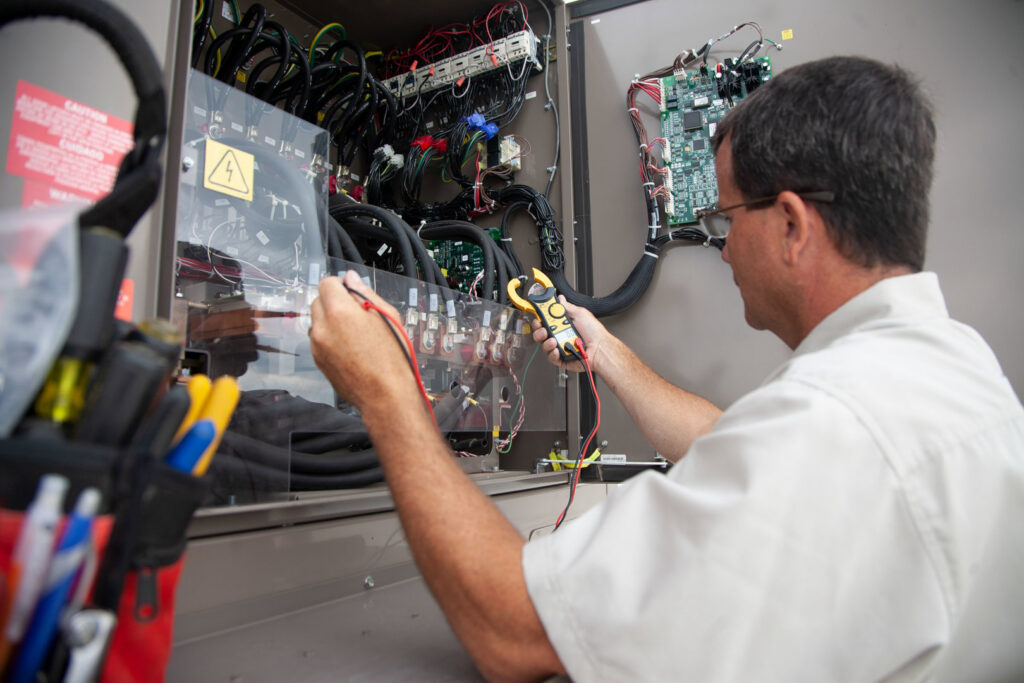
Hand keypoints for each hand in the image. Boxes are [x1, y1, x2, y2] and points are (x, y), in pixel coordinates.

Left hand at [309, 271, 417, 414]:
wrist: (385, 394)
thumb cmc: (392, 358)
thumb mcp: (387, 316)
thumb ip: (365, 293)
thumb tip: (351, 278)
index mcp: (339, 311)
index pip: (327, 283)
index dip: (340, 285)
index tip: (350, 291)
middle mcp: (323, 327)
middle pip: (318, 300)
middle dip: (334, 302)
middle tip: (356, 313)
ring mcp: (317, 345)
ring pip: (317, 321)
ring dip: (331, 321)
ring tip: (354, 334)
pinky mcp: (317, 360)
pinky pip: (319, 339)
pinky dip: (330, 338)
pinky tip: (350, 347)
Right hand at [530, 296, 607, 372]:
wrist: (600, 348)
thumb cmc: (594, 332)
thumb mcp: (580, 314)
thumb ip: (567, 307)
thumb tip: (560, 299)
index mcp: (563, 324)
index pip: (545, 320)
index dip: (539, 318)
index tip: (538, 316)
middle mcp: (559, 335)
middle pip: (540, 332)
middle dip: (539, 330)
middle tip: (543, 329)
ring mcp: (559, 347)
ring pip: (543, 345)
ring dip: (546, 341)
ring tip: (554, 340)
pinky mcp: (561, 358)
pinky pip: (550, 356)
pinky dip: (552, 353)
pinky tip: (557, 349)